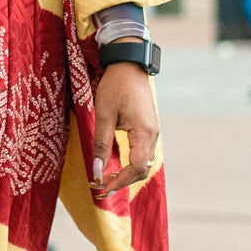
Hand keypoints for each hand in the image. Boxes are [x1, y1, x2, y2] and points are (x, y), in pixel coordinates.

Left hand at [92, 61, 158, 198]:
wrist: (129, 64)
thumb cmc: (115, 86)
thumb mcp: (103, 114)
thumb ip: (101, 144)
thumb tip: (97, 171)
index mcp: (144, 132)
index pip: (137, 168)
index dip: (120, 181)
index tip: (101, 186)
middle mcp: (153, 135)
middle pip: (142, 169)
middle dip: (122, 181)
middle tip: (100, 186)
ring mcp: (153, 132)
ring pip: (143, 162)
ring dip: (126, 173)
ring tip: (106, 178)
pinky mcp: (149, 128)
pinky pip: (142, 153)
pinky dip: (130, 163)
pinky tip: (115, 164)